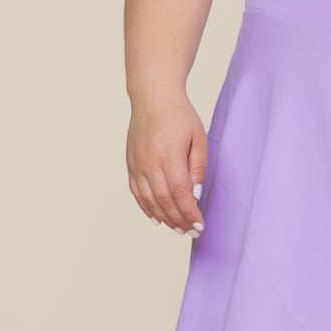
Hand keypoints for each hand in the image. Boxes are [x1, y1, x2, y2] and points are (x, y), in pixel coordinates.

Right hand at [127, 95, 208, 235]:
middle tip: (192, 232)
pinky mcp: (130, 163)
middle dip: (179, 220)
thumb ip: (198, 167)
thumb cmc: (180, 116)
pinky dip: (147, 208)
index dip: (189, 212)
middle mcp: (149, 161)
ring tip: (178, 228)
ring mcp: (137, 163)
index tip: (199, 225)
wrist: (153, 98)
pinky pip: (137, 192)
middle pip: (163, 200)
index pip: (179, 192)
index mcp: (168, 154)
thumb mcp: (198, 138)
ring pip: (149, 200)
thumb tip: (194, 195)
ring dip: (164, 218)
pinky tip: (158, 218)